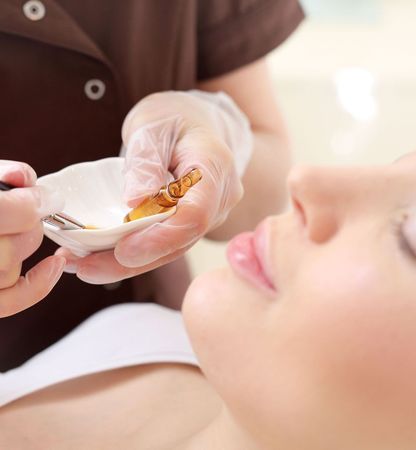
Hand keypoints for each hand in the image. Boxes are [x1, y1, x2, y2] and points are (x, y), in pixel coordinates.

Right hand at [0, 161, 65, 316]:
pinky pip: (8, 301)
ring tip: (12, 227)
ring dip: (21, 247)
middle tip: (26, 207)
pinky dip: (36, 286)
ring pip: (10, 270)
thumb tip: (23, 178)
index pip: (16, 214)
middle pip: (15, 245)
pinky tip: (53, 265)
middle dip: (28, 223)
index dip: (36, 201)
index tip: (47, 196)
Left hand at [58, 90, 252, 283]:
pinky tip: (101, 258)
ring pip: (173, 248)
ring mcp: (210, 214)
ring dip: (129, 263)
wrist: (195, 125)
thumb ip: (145, 161)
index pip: (195, 213)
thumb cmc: (174, 120)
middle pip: (182, 240)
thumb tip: (136, 202)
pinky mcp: (192, 224)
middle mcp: (220, 198)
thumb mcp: (151, 126)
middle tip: (87, 268)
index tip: (123, 250)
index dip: (161, 237)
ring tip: (84, 266)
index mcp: (214, 167)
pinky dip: (135, 252)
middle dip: (136, 259)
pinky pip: (167, 243)